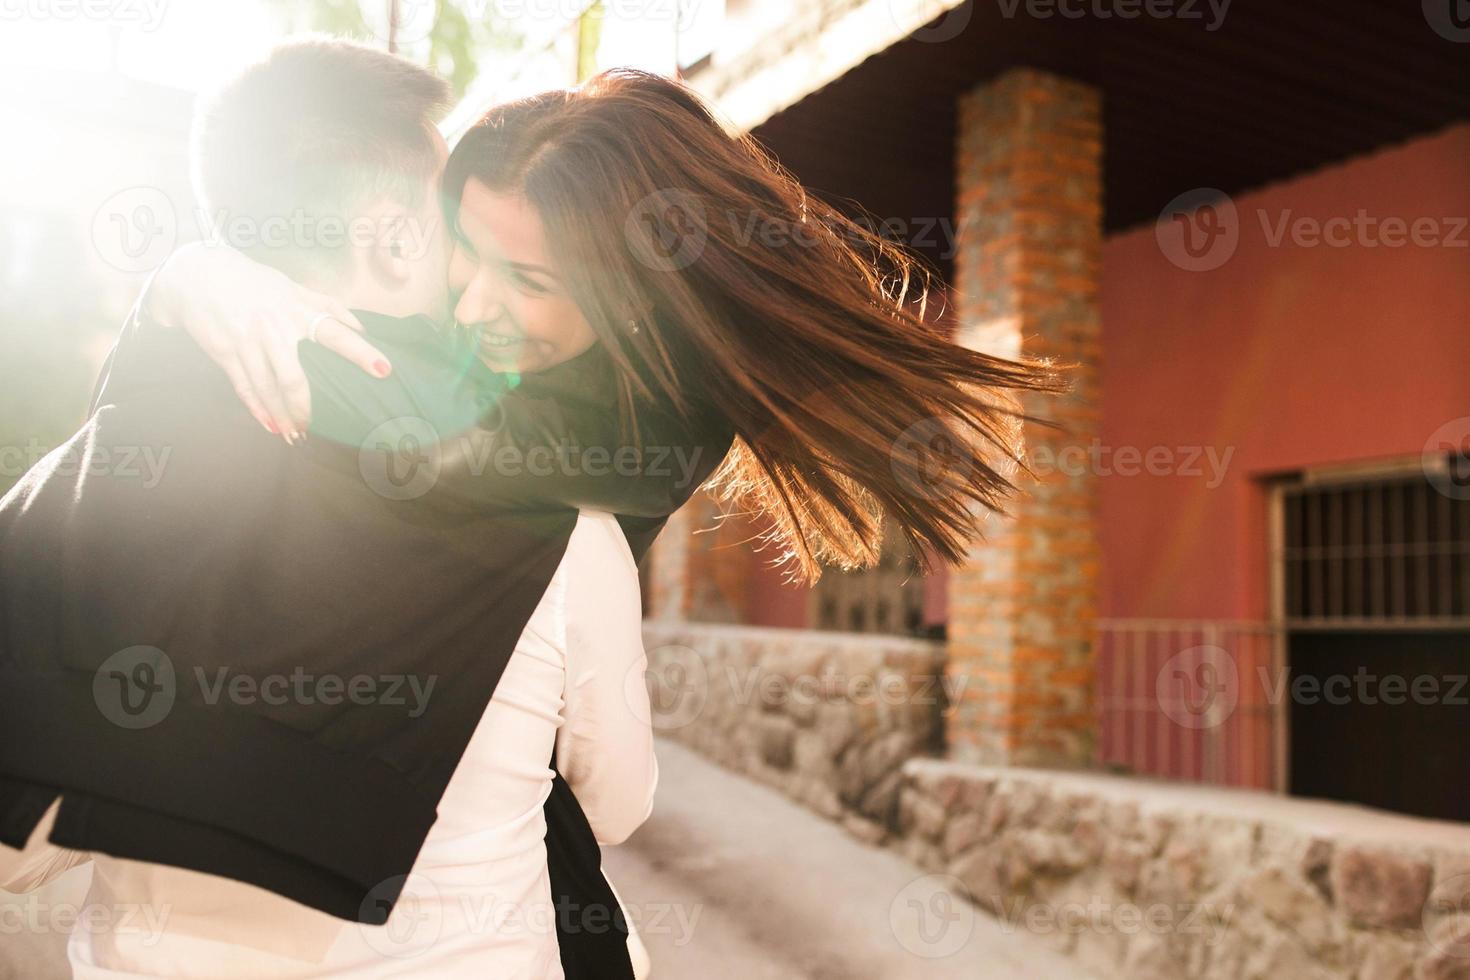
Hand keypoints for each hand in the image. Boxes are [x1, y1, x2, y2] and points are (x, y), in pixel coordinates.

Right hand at [144, 243, 391, 441]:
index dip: (360, 352)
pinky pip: (244, 387)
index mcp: (295, 310)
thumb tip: (359, 325)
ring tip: (295, 435)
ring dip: (282, 415)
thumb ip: (325, 304)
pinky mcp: (225, 353)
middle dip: (305, 406)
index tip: (383, 369)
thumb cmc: (252, 280)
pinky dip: (258, 409)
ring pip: (268, 389)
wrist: (196, 273)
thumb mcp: (290, 285)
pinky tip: (270, 425)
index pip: (335, 333)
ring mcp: (246, 342)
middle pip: (293, 378)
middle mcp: (273, 328)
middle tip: (315, 426)